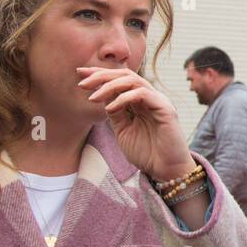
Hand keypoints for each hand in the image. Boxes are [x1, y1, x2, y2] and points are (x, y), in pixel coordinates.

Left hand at [77, 67, 193, 181]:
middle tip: (82, 82)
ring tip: (92, 97)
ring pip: (132, 80)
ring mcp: (158, 100)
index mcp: (141, 101)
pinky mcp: (165, 108)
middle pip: (125, 75)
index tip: (80, 74)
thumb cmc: (147, 154)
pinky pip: (142, 94)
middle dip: (101, 75)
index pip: (120, 79)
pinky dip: (123, 98)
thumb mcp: (123, 130)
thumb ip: (115, 113)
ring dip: (109, 86)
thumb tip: (101, 96)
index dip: (100, 74)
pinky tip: (110, 108)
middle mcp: (150, 96)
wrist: (166, 171)